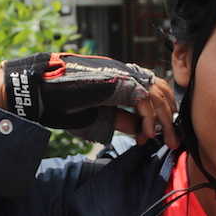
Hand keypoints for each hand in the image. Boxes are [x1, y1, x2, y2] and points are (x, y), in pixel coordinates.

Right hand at [1, 53, 175, 145]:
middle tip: (173, 141)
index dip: (160, 113)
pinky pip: (145, 101)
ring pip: (157, 94)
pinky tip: (145, 135)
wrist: (41, 88)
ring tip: (166, 141)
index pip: (152, 90)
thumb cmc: (63, 102)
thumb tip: (140, 129)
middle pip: (160, 90)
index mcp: (119, 79)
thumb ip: (119, 119)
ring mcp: (122, 74)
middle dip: (169, 117)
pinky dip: (149, 120)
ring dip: (164, 120)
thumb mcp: (97, 115)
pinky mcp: (119, 81)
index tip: (156, 135)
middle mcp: (124, 74)